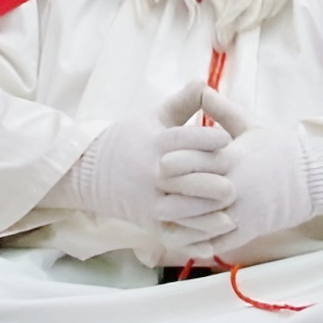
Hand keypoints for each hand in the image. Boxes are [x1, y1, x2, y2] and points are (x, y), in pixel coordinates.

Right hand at [53, 110, 225, 237]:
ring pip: (177, 210)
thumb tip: (204, 82)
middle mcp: (150, 173)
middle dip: (207, 181)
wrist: (89, 171)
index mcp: (153, 144)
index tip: (227, 139)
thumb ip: (182, 103)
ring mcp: (148, 201)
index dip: (204, 139)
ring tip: (229, 214)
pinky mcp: (148, 223)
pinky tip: (213, 241)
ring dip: (203, 215)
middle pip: (181, 178)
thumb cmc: (130, 140)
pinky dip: (192, 239)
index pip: (180, 140)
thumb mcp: (154, 117)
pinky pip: (172, 234)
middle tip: (234, 182)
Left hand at [160, 122, 322, 255]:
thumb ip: (222, 110)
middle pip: (196, 192)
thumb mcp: (251, 124)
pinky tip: (183, 235)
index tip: (159, 161)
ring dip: (181, 219)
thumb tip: (200, 87)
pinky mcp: (249, 230)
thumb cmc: (279, 149)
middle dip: (173, 191)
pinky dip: (199, 240)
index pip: (199, 159)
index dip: (176, 162)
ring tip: (161, 215)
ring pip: (204, 220)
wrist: (311, 178)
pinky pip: (219, 240)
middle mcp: (237, 185)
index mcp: (236, 157)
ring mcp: (243, 211)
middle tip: (153, 189)